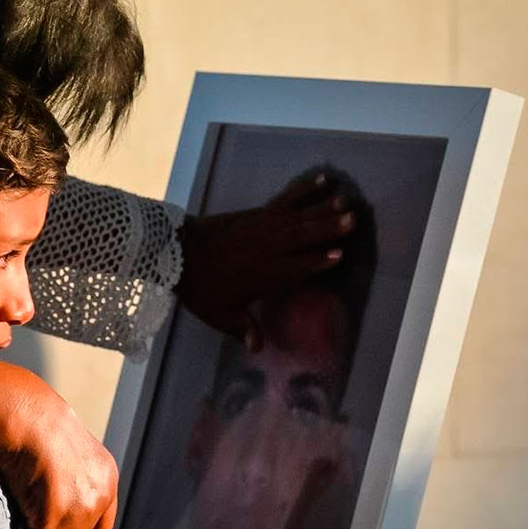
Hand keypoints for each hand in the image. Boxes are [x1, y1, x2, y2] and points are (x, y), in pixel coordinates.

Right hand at [0, 361, 117, 528]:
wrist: (25, 414)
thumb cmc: (36, 421)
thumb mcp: (68, 445)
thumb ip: (72, 473)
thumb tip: (54, 493)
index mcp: (106, 476)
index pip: (101, 524)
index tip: (57, 528)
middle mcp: (99, 494)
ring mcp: (78, 509)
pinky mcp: (54, 518)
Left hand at [176, 171, 354, 349]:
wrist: (175, 251)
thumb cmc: (199, 286)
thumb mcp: (217, 314)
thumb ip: (241, 328)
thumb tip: (258, 348)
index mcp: (258, 275)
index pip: (292, 267)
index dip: (315, 261)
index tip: (338, 255)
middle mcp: (263, 248)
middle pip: (298, 237)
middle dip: (325, 229)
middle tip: (352, 220)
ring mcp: (260, 226)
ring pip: (295, 217)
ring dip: (321, 208)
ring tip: (345, 200)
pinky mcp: (255, 213)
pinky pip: (284, 199)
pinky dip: (303, 190)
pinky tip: (321, 180)